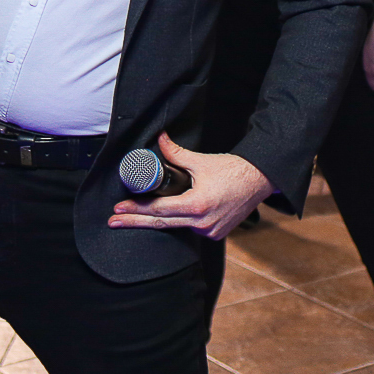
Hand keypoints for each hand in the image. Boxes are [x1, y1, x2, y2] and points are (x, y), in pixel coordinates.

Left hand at [107, 133, 274, 239]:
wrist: (259, 180)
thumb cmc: (232, 170)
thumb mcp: (200, 161)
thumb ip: (175, 153)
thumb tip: (159, 139)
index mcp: (196, 206)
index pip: (157, 210)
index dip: (135, 210)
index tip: (118, 209)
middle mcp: (202, 224)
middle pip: (160, 224)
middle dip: (134, 222)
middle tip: (113, 221)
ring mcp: (209, 231)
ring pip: (175, 227)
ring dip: (156, 221)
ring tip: (134, 216)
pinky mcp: (215, 234)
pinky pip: (190, 229)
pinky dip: (178, 222)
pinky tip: (167, 217)